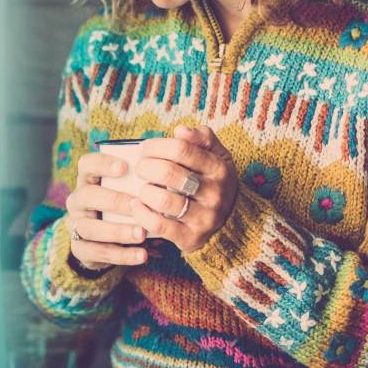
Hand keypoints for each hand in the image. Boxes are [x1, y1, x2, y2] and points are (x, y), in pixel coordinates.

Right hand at [64, 150, 149, 269]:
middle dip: (113, 200)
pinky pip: (96, 252)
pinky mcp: (80, 249)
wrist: (106, 241)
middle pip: (86, 196)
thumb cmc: (124, 207)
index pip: (86, 164)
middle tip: (137, 204)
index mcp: (87, 180)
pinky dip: (121, 255)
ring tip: (142, 234)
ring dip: (117, 231)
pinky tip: (142, 255)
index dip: (102, 163)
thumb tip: (167, 170)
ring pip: (89, 227)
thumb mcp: (128, 191)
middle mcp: (77, 201)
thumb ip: (140, 182)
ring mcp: (75, 225)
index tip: (125, 167)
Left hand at [126, 125, 239, 253]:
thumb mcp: (216, 154)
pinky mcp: (191, 238)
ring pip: (163, 201)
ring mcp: (204, 218)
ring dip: (144, 191)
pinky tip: (137, 205)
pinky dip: (142, 214)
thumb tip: (180, 130)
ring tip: (142, 188)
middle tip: (140, 167)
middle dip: (146, 167)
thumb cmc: (212, 179)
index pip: (181, 149)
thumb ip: (201, 137)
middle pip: (169, 173)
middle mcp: (214, 193)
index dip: (157, 146)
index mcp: (219, 168)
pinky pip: (159, 225)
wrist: (229, 220)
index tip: (145, 149)